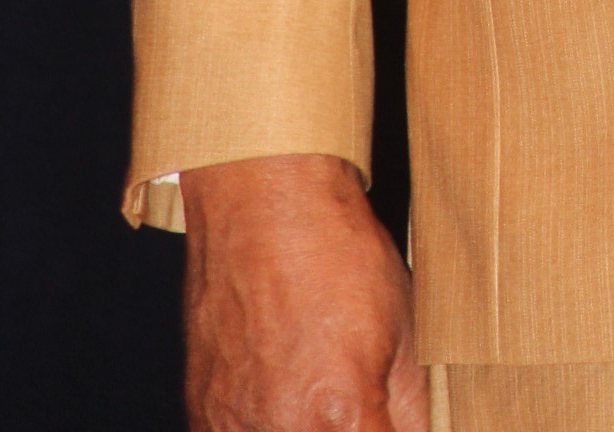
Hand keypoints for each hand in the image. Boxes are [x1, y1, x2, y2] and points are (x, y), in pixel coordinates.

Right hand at [179, 153, 428, 431]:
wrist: (263, 204)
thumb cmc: (337, 253)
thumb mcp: (403, 325)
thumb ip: (412, 406)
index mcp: (342, 416)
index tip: (383, 418)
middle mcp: (282, 431)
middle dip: (347, 426)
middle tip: (350, 393)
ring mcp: (232, 426)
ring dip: (303, 424)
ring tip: (312, 384)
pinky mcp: (201, 412)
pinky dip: (262, 423)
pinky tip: (280, 387)